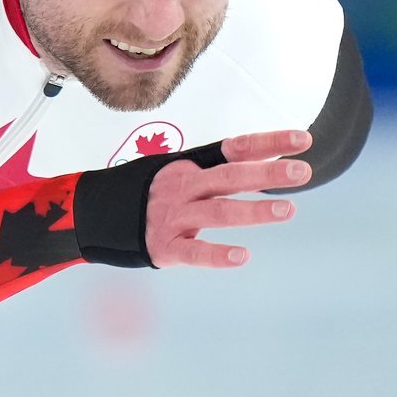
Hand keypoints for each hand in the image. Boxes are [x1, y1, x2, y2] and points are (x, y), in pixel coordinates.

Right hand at [145, 129, 311, 267]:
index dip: (268, 144)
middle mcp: (182, 187)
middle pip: (229, 177)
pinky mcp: (164, 247)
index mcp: (188, 166)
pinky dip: (217, 255)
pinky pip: (193, 252)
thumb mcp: (176, 173)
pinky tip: (242, 257)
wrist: (93, 213)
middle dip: (266, 174)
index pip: (233, 149)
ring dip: (252, 210)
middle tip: (302, 172)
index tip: (302, 140)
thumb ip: (216, 172)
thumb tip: (267, 166)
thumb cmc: (147, 194)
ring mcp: (172, 216)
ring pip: (217, 212)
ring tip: (286, 210)